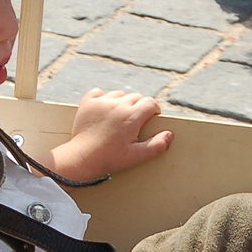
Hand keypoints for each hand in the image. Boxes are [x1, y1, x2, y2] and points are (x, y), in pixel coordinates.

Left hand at [49, 89, 173, 178]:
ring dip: (123, 102)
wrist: (82, 158)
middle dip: (140, 106)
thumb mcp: (136, 156)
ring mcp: (102, 102)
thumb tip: (169, 134)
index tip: (152, 118)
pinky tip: (105, 109)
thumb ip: (156, 145)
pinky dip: (104, 98)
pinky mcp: (88, 103)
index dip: (154, 110)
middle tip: (136, 121)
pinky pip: (99, 92)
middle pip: (136, 97)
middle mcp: (118, 105)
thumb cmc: (110, 159)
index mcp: (132, 116)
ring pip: (120, 94)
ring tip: (121, 116)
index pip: (151, 103)